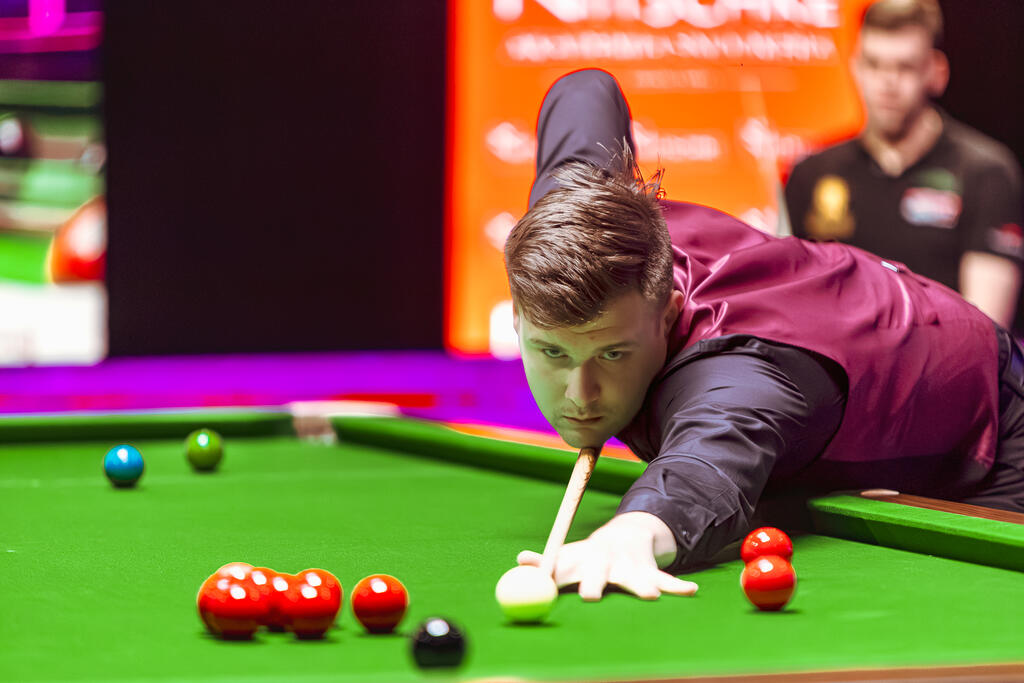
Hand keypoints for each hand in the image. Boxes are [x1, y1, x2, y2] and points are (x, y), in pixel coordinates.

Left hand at [516, 512, 698, 600]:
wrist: (627, 535)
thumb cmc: (590, 556)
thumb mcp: (567, 558)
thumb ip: (545, 564)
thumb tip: (517, 563)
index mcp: (582, 559)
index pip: (565, 567)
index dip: (553, 573)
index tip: (543, 580)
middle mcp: (605, 561)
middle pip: (597, 573)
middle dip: (594, 584)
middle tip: (589, 597)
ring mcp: (630, 566)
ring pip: (635, 579)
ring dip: (641, 587)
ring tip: (649, 596)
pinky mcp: (651, 572)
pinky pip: (667, 580)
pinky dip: (678, 586)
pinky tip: (689, 591)